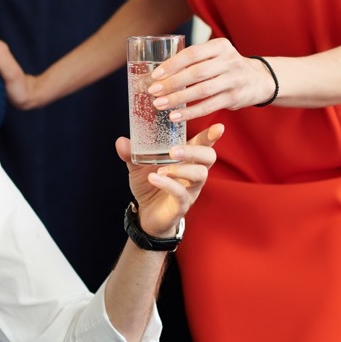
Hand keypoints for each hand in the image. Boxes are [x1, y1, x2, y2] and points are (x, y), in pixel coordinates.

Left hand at [117, 124, 222, 238]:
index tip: (218, 126)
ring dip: (182, 169)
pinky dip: (168, 184)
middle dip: (196, 150)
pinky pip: (181, 193)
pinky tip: (154, 178)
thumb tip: (121, 141)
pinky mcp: (183, 204)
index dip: (211, 135)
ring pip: (200, 175)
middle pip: (209, 157)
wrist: (146, 215)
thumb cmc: (149, 186)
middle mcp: (193, 172)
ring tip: (162, 169)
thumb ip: (131, 154)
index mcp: (187, 159)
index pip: (203, 144)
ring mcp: (190, 189)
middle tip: (175, 151)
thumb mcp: (138, 167)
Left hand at [147, 38, 274, 121]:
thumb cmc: (227, 66)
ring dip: (178, 99)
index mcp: (220, 46)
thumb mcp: (216, 55)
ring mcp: (234, 80)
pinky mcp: (235, 98)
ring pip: (201, 91)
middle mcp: (229, 61)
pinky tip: (175, 117)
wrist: (258, 79)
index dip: (172, 64)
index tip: (155, 75)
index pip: (192, 53)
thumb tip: (160, 73)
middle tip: (153, 91)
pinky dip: (190, 113)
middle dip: (172, 83)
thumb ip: (195, 60)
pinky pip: (209, 107)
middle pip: (196, 73)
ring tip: (159, 104)